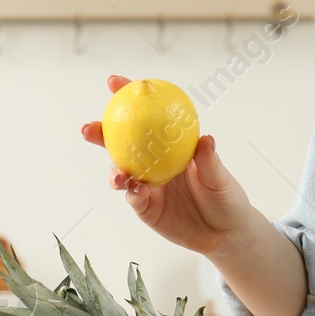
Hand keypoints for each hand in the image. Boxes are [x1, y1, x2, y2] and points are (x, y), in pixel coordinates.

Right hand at [80, 74, 250, 256]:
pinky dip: (132, 192)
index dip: (128, 97)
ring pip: (121, 172)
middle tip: (89, 127)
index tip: (115, 82)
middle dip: (101, 133)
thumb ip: (209, 161)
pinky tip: (135, 190)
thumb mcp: (220, 177)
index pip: (147, 117)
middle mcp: (153, 161)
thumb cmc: (225, 197)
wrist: (224, 233)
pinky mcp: (146, 208)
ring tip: (118, 173)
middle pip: (121, 143)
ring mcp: (147, 184)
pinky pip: (134, 197)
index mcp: (169, 144)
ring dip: (114, 170)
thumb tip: (206, 139)